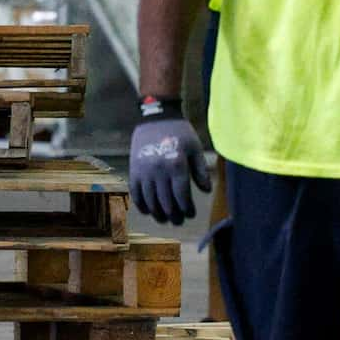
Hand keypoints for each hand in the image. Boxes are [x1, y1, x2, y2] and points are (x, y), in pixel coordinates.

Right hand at [128, 108, 214, 227]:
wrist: (156, 118)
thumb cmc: (180, 133)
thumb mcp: (195, 148)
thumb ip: (200, 171)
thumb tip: (206, 191)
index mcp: (176, 165)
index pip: (181, 195)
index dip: (186, 208)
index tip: (191, 214)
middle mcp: (159, 170)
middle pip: (166, 201)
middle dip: (173, 214)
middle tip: (178, 221)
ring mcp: (144, 171)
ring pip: (150, 200)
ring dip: (158, 213)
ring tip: (164, 219)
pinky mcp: (134, 169)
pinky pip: (136, 192)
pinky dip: (141, 204)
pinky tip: (148, 211)